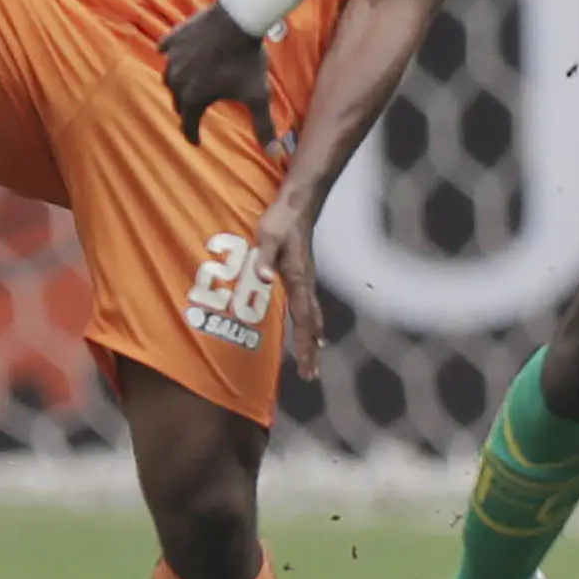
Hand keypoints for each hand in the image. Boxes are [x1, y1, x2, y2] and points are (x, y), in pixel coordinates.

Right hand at [158, 5, 274, 149]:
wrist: (238, 19)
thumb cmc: (247, 60)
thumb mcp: (257, 95)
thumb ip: (264, 126)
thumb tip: (275, 154)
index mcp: (194, 98)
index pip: (188, 124)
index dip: (193, 135)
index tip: (196, 141)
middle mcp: (177, 81)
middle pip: (177, 102)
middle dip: (185, 110)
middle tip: (193, 114)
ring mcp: (173, 58)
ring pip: (169, 78)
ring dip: (176, 86)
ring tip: (185, 87)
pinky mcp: (174, 38)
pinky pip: (165, 50)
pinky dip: (169, 55)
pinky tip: (172, 55)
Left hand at [253, 193, 325, 381]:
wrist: (299, 203)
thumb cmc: (281, 219)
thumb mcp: (267, 235)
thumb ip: (263, 256)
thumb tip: (262, 274)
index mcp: (298, 278)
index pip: (302, 317)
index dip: (303, 342)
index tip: (304, 365)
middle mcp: (307, 283)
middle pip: (312, 323)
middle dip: (310, 350)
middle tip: (311, 376)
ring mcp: (308, 279)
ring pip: (314, 316)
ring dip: (313, 340)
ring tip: (314, 361)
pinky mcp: (305, 274)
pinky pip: (311, 306)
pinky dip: (314, 323)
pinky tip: (315, 332)